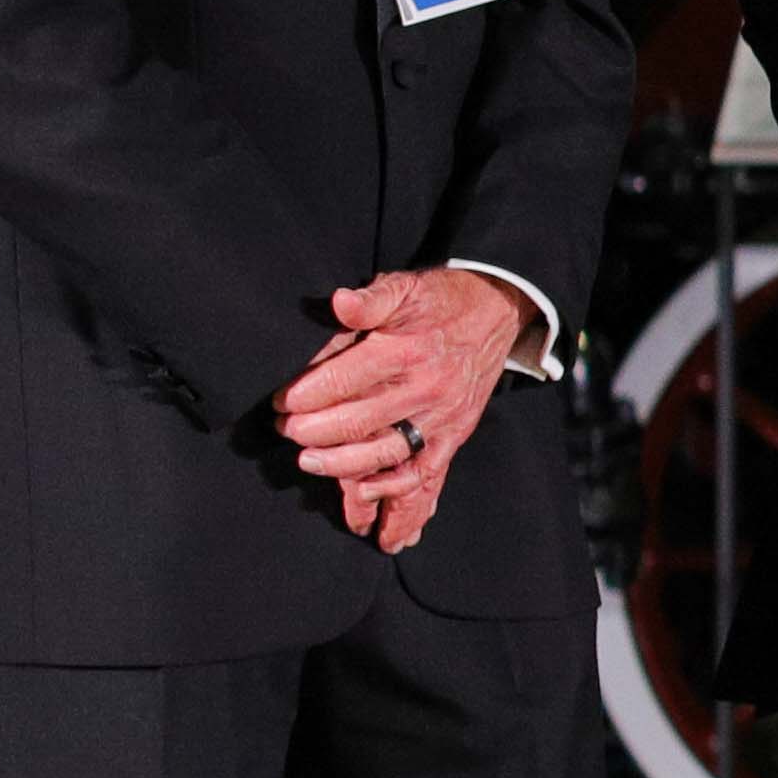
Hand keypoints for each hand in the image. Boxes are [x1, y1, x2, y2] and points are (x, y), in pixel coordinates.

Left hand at [279, 268, 526, 541]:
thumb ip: (370, 298)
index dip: (304, 395)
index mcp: (407, 350)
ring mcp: (443, 415)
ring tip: (308, 461)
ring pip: (386, 451)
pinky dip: (392, 487)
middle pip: (358, 421)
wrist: (498, 311)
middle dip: (312, 431)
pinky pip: (423, 470)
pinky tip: (362, 490)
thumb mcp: (405, 286)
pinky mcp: (455, 433)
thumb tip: (339, 302)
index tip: (279, 403)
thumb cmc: (440, 300)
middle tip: (285, 431)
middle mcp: (426, 387)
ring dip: (341, 464)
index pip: (343, 380)